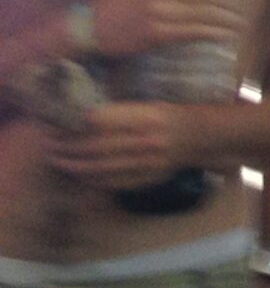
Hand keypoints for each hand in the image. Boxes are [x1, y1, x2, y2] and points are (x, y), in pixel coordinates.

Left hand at [47, 101, 202, 189]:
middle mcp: (148, 141)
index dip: (72, 124)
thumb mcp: (150, 105)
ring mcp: (148, 163)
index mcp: (148, 117)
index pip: (100, 122)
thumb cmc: (173, 116)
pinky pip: (112, 182)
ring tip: (56, 159)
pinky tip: (78, 173)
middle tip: (48, 144)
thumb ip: (119, 113)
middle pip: (95, 146)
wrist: (203, 138)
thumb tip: (79, 118)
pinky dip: (90, 179)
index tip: (56, 123)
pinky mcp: (147, 179)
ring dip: (73, 164)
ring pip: (99, 167)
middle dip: (66, 146)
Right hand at [89, 0, 242, 60]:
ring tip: (238, 25)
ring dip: (228, 20)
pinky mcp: (158, 32)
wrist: (90, 28)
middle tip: (240, 13)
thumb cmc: (124, 6)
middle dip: (230, 5)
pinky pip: (195, 31)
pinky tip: (225, 36)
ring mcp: (160, 10)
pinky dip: (215, 33)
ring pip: (206, 13)